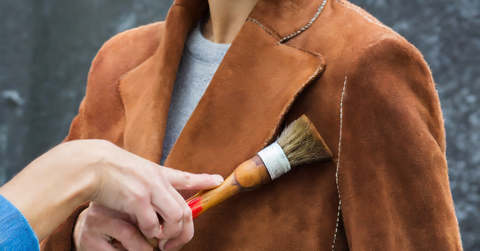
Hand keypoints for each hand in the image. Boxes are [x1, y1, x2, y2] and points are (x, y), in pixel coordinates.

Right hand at [73, 140, 222, 250]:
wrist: (90, 164)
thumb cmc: (110, 172)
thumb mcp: (136, 174)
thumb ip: (152, 186)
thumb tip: (164, 203)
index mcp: (158, 173)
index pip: (185, 177)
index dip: (203, 180)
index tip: (217, 181)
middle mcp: (158, 180)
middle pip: (184, 209)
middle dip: (184, 231)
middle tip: (176, 244)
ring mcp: (149, 189)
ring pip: (174, 218)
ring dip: (169, 235)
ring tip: (160, 242)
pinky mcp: (135, 200)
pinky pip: (151, 225)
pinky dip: (150, 235)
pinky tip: (144, 236)